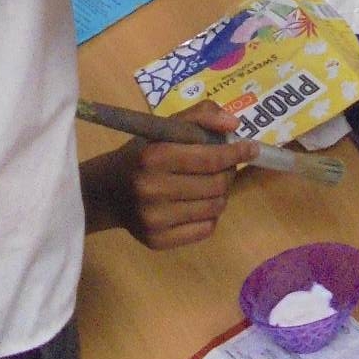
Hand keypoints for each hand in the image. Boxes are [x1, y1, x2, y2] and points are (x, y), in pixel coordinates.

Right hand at [82, 104, 256, 250]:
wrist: (108, 191)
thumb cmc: (143, 153)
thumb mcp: (166, 127)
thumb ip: (201, 116)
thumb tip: (234, 126)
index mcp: (154, 156)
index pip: (209, 158)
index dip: (235, 152)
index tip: (251, 147)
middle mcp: (152, 189)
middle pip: (215, 185)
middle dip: (229, 172)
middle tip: (226, 166)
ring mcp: (154, 219)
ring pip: (214, 208)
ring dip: (221, 193)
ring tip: (211, 184)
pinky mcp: (157, 241)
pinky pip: (205, 229)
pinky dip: (210, 215)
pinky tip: (199, 203)